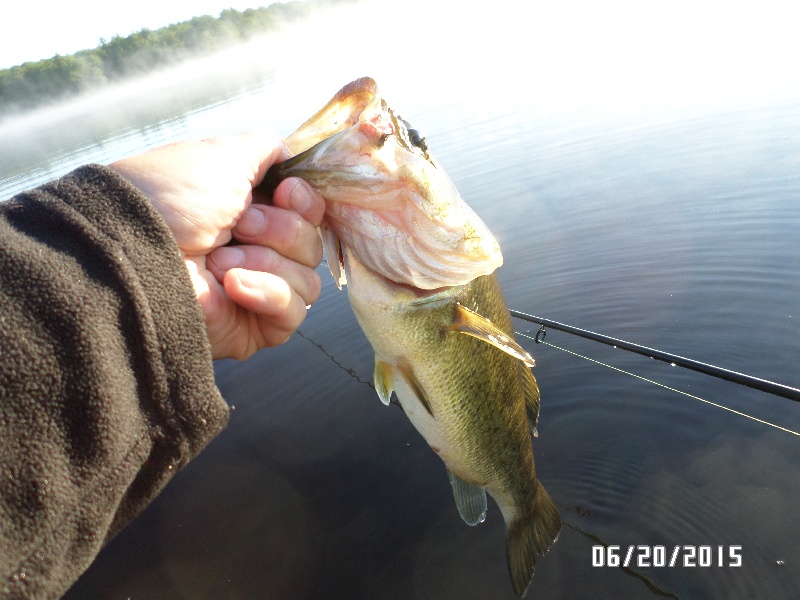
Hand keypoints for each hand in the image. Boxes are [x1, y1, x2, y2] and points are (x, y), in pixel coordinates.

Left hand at [109, 131, 324, 359]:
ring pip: (307, 279)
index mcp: (253, 210)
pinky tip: (231, 286)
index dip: (305, 202)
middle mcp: (258, 249)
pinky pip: (292, 312)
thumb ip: (265, 149)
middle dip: (278, 230)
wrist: (135, 252)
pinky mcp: (255, 326)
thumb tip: (290, 155)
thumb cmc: (172, 198)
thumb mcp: (223, 155)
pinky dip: (266, 293)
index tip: (284, 193)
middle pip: (311, 244)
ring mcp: (258, 289)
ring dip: (265, 262)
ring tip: (218, 262)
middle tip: (236, 227)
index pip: (310, 213)